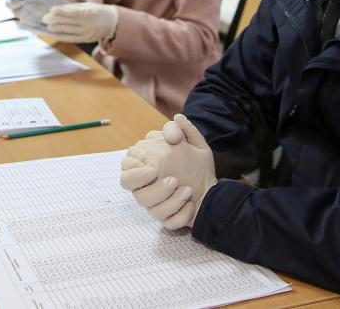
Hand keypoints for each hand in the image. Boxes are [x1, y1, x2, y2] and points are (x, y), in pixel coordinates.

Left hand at [42, 2, 118, 42]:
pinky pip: (72, 39)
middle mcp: (88, 24)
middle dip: (55, 20)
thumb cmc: (97, 11)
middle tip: (45, 18)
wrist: (112, 22)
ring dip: (57, 28)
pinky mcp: (86, 39)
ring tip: (48, 26)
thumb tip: (58, 10)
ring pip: (69, 31)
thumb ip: (73, 8)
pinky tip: (55, 34)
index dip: (62, 11)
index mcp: (89, 13)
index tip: (52, 10)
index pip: (73, 12)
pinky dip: (62, 36)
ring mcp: (87, 33)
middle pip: (69, 22)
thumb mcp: (87, 6)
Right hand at [120, 114, 216, 228]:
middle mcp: (146, 186)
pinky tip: (190, 204)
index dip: (135, 167)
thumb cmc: (197, 167)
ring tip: (186, 189)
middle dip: (143, 181)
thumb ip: (183, 131)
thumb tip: (176, 119)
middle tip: (170, 179)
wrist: (213, 190)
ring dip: (168, 199)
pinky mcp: (167, 220)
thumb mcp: (195, 144)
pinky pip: (167, 221)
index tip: (154, 166)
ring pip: (148, 207)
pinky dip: (178, 214)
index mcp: (146, 167)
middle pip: (127, 185)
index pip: (127, 166)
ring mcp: (155, 204)